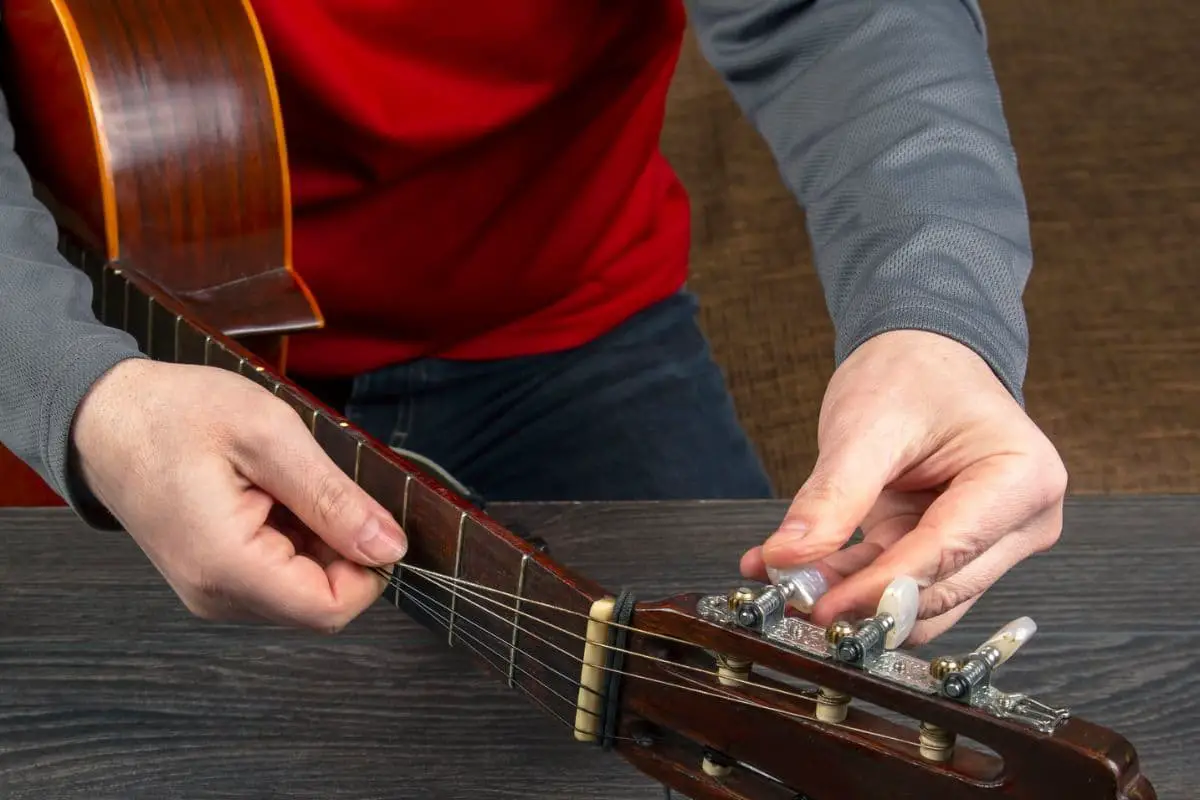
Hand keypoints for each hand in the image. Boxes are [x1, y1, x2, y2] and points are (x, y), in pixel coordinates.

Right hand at [71, 358, 406, 631]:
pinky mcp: (212, 579)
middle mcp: (216, 594)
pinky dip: (294, 539)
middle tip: (315, 486)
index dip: (369, 568)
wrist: (104, 415)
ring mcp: (211, 591)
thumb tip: (389, 546)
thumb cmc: (173, 413)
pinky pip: (277, 577)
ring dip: (317, 542)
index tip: (366, 516)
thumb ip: (333, 499)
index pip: (332, 609)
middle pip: (320, 603)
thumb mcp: (270, 436)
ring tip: (283, 486)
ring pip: (302, 590)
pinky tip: (271, 496)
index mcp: (228, 565)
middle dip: (341, 549)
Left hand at [741, 330, 1067, 644]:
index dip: (883, 586)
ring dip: (856, 599)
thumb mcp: (866, 424)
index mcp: (1023, 478)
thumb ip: (832, 495)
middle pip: (941, 586)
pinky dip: (853, 583)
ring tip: (792, 588)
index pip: (948, 550)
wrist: (921, 354)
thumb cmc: (913, 373)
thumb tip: (787, 555)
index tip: (826, 605)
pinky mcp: (953, 549)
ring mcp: (990, 539)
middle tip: (797, 599)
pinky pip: (902, 583)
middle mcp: (1021, 520)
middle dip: (866, 599)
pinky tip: (802, 576)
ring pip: (922, 597)